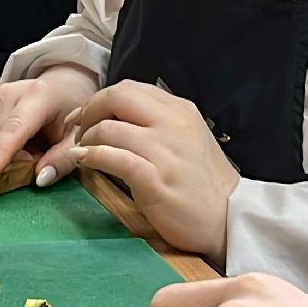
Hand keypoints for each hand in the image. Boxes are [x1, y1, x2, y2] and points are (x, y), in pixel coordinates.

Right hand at [0, 65, 99, 188]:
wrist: (60, 88)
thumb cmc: (70, 112)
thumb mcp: (78, 136)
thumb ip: (64, 158)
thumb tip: (40, 179)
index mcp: (37, 95)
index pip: (15, 127)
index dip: (0, 152)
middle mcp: (7, 94)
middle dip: (13, 163)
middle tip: (38, 158)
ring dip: (2, 160)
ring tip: (28, 151)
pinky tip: (13, 148)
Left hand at [67, 80, 239, 260]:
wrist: (229, 219)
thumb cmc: (204, 183)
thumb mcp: (188, 138)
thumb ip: (159, 122)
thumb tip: (117, 117)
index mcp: (180, 110)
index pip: (130, 88)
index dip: (100, 99)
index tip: (85, 115)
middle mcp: (172, 124)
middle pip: (117, 97)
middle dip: (89, 110)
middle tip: (78, 129)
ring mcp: (164, 151)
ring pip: (109, 127)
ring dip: (86, 138)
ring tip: (82, 151)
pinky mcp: (155, 179)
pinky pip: (113, 157)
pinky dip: (92, 157)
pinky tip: (84, 162)